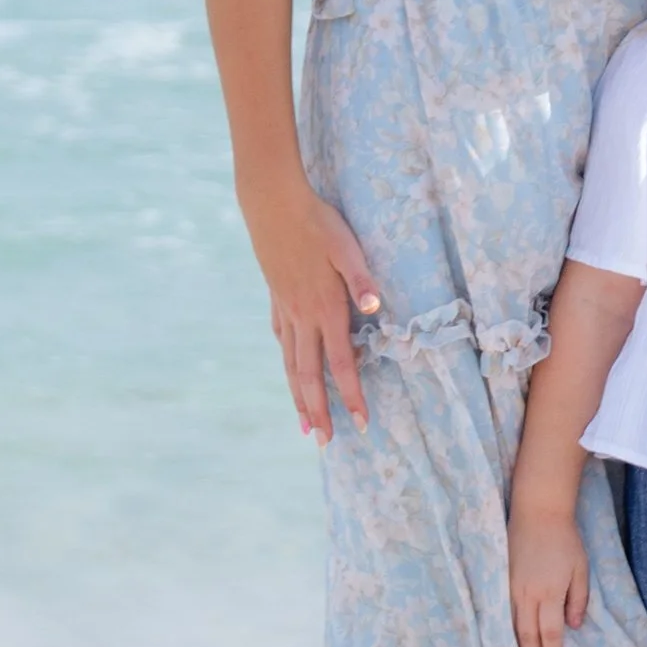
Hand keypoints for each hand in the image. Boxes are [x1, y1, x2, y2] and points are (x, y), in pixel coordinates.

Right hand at [248, 185, 381, 442]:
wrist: (272, 204)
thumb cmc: (317, 223)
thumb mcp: (346, 247)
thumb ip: (360, 280)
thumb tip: (374, 310)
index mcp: (324, 308)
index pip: (341, 364)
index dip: (352, 395)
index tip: (361, 423)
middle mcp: (302, 317)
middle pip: (310, 376)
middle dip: (320, 411)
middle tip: (326, 442)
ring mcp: (285, 310)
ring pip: (291, 364)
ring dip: (299, 397)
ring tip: (305, 424)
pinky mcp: (276, 299)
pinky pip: (281, 341)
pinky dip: (287, 362)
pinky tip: (289, 370)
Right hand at [509, 503, 592, 646]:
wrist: (537, 513)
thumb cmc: (565, 540)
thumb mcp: (581, 569)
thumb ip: (578, 599)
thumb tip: (573, 626)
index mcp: (549, 593)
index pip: (549, 632)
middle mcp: (527, 595)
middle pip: (528, 634)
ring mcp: (511, 588)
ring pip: (513, 625)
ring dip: (519, 646)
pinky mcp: (502, 581)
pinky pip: (504, 612)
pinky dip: (508, 628)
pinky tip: (512, 636)